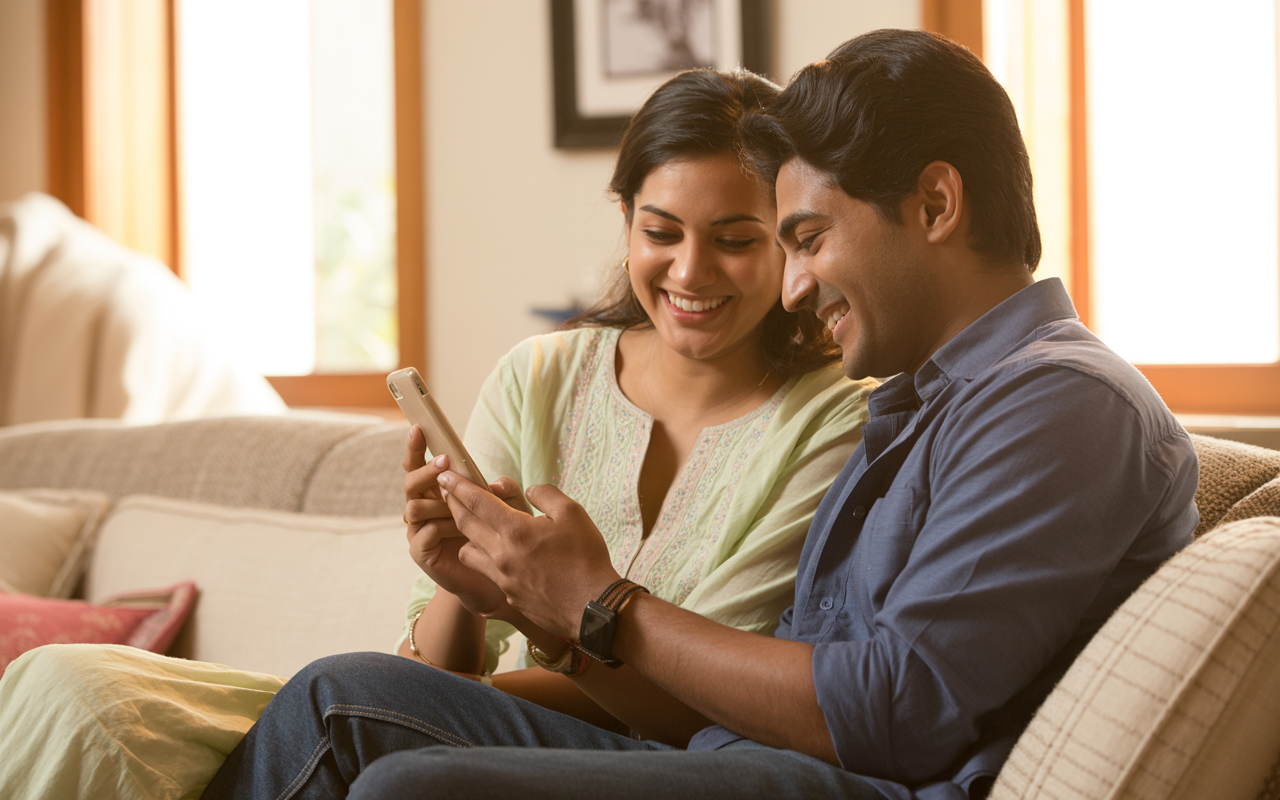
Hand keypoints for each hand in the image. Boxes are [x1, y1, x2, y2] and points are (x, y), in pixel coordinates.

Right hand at [402, 426, 524, 614]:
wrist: (492, 583)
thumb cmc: (496, 541)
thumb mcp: (507, 511)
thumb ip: (505, 493)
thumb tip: (497, 483)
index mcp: (437, 493)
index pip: (420, 465)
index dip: (416, 447)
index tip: (420, 427)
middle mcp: (423, 508)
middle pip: (410, 482)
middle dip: (426, 471)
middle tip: (444, 464)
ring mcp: (418, 530)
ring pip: (414, 508)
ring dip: (438, 504)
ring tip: (458, 509)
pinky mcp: (421, 553)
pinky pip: (422, 534)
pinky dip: (440, 529)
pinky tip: (458, 532)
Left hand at [437, 469, 621, 637]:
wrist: (593, 607)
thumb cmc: (586, 558)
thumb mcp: (573, 513)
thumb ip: (546, 495)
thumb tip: (530, 491)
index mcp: (516, 530)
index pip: (477, 502)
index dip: (458, 486)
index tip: (445, 475)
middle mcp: (502, 555)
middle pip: (464, 525)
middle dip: (452, 505)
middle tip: (445, 492)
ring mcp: (503, 578)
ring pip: (468, 553)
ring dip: (465, 537)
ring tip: (472, 528)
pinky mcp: (509, 596)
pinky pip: (488, 573)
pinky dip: (487, 560)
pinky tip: (501, 557)